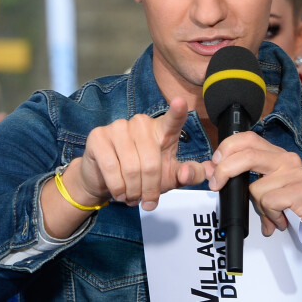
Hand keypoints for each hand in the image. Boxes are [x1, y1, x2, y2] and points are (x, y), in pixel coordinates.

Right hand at [78, 97, 206, 210]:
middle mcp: (141, 123)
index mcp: (162, 130)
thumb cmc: (143, 175)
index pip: (173, 120)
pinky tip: (118, 190)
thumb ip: (190, 174)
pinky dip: (117, 187)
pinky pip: (111, 168)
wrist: (106, 181)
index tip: (180, 102)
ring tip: (132, 195)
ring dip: (132, 191)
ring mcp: (118, 127)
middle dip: (149, 189)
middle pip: (151, 163)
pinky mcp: (99, 136)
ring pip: (131, 168)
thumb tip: (203, 172)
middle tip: (145, 200)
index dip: (177, 111)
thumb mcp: (170, 177)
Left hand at [207, 131, 301, 263]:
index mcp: (276, 155)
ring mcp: (296, 174)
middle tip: (215, 185)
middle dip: (225, 170)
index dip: (227, 147)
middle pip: (247, 155)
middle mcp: (287, 159)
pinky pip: (268, 202)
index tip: (214, 163)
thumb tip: (209, 168)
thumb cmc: (285, 210)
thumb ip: (237, 178)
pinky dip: (270, 216)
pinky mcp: (301, 191)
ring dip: (259, 207)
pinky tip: (282, 219)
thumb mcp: (258, 191)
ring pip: (255, 188)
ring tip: (273, 213)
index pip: (248, 138)